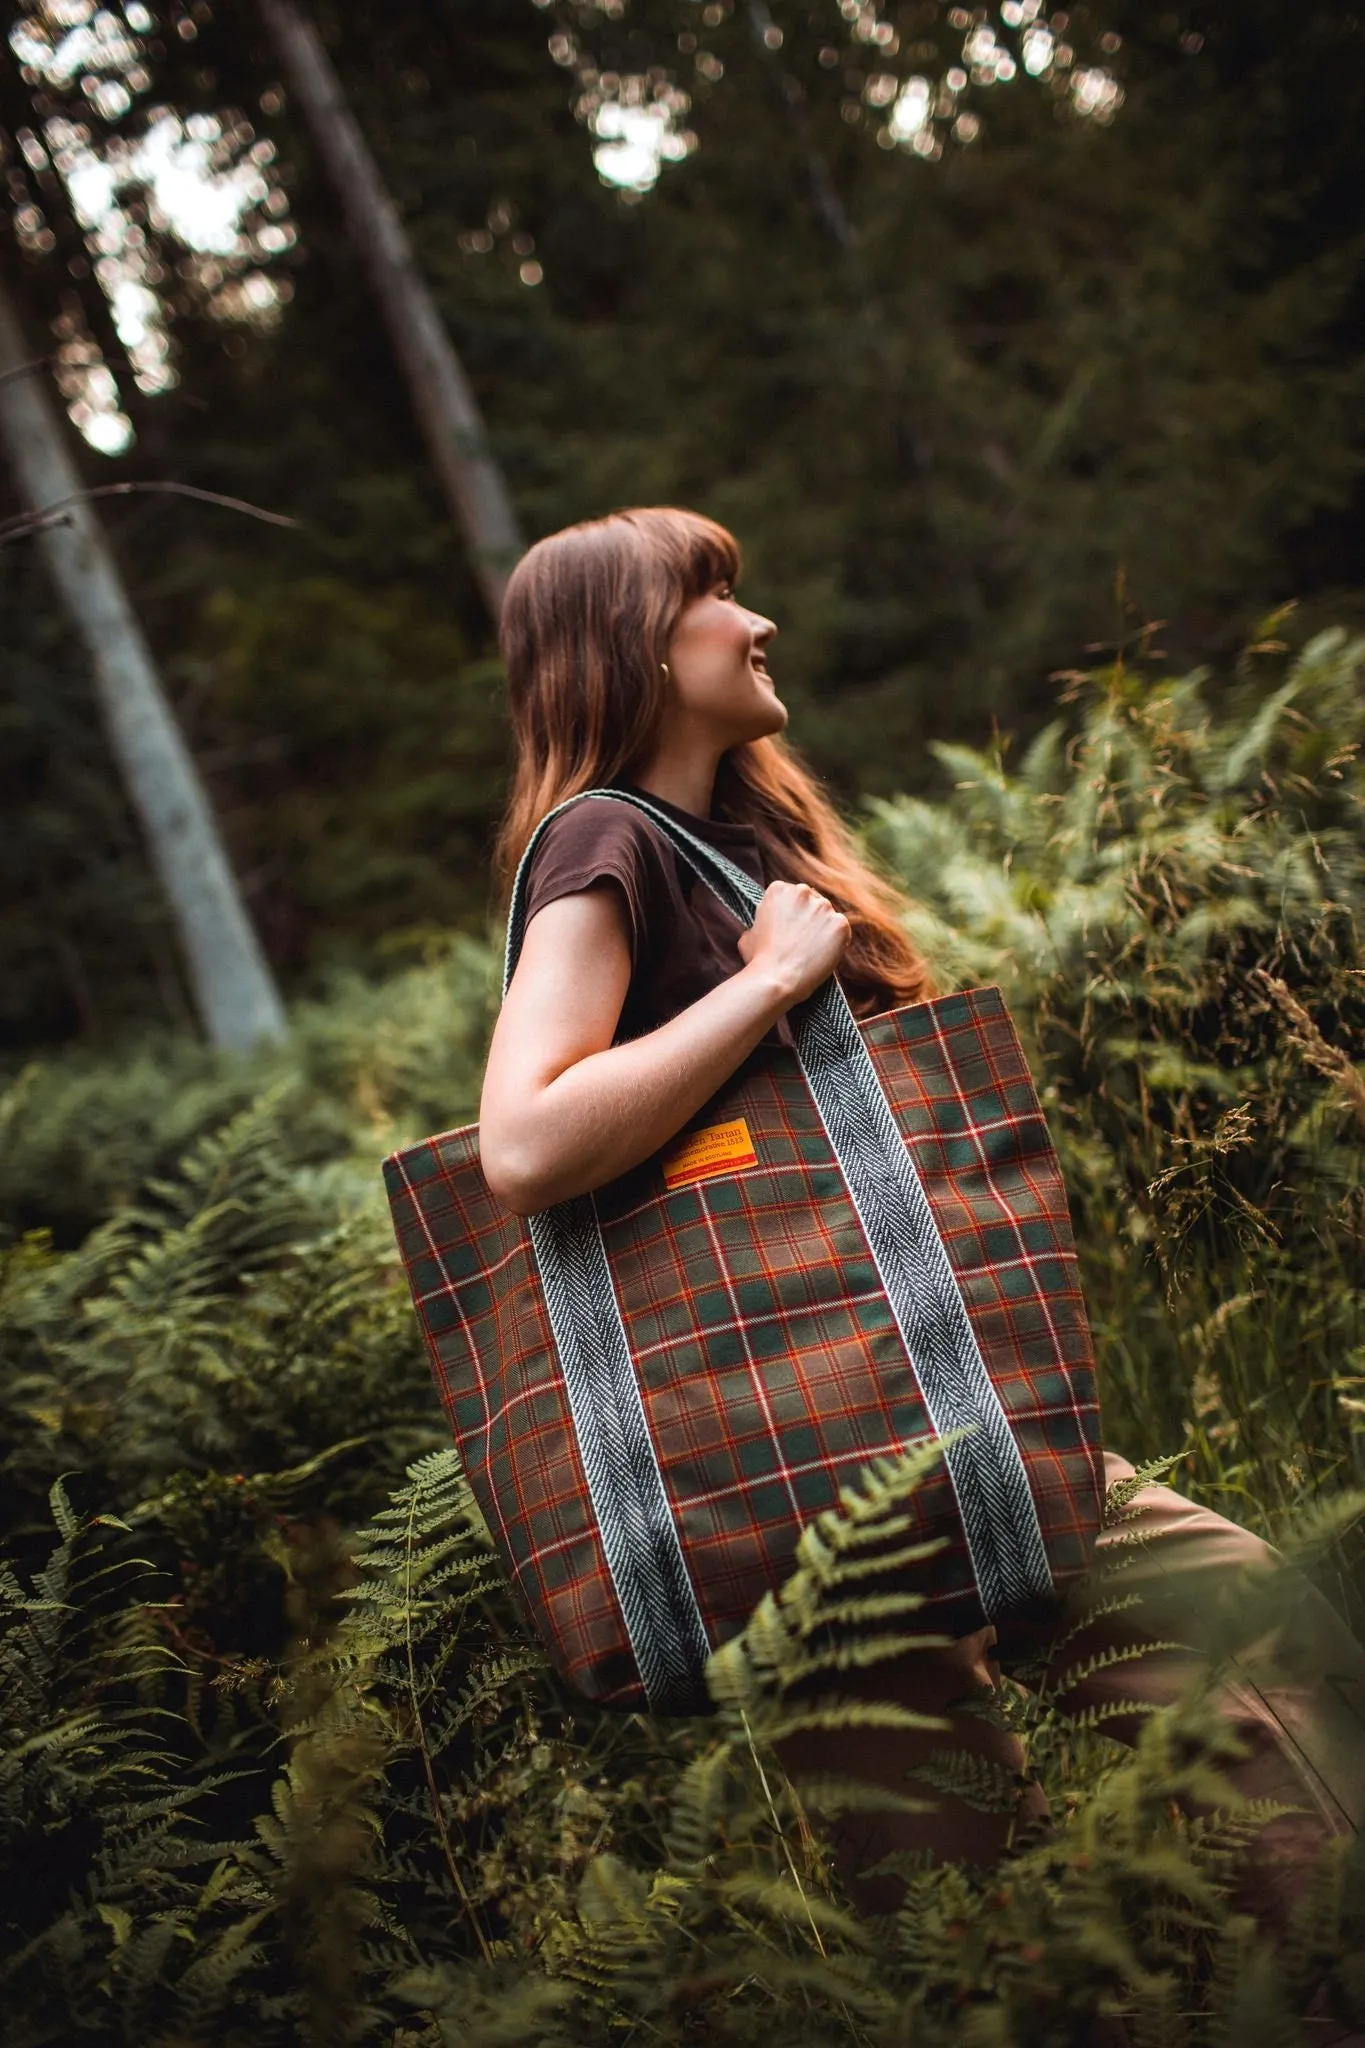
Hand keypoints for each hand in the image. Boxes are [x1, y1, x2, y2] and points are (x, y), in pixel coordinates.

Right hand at [738, 880, 849, 1005]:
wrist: (777, 979)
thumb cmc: (759, 960)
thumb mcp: (749, 933)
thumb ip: (762, 920)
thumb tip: (766, 923)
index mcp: (779, 889)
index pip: (792, 895)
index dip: (791, 913)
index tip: (789, 929)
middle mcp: (802, 891)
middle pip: (812, 901)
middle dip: (809, 917)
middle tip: (802, 940)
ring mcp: (823, 907)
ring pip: (827, 915)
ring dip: (822, 929)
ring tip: (812, 950)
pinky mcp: (839, 923)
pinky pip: (841, 930)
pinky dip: (836, 941)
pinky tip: (824, 954)